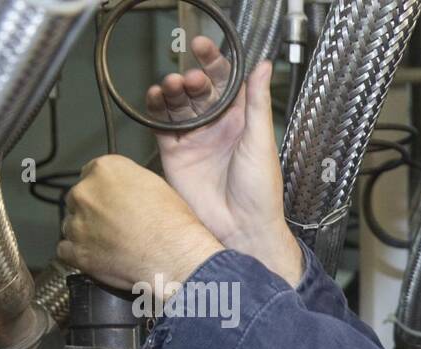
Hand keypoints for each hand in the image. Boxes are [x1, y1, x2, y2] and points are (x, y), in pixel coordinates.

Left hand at [58, 155, 223, 293]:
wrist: (176, 258)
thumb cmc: (174, 226)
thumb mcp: (157, 186)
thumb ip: (129, 182)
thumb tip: (122, 191)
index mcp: (106, 170)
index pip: (92, 173)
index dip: (105, 191)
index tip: (114, 201)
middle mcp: (86, 192)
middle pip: (79, 199)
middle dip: (94, 211)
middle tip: (118, 226)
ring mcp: (77, 223)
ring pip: (72, 225)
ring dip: (87, 233)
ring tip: (114, 244)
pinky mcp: (77, 251)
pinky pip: (66, 250)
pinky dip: (80, 254)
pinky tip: (101, 257)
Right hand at [146, 35, 301, 285]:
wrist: (241, 229)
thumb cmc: (260, 191)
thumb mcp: (261, 141)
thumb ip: (257, 102)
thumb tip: (264, 66)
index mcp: (241, 121)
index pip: (226, 82)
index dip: (214, 62)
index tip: (202, 47)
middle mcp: (217, 127)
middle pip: (198, 90)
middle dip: (192, 78)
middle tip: (191, 79)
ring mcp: (195, 139)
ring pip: (177, 104)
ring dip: (172, 90)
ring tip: (172, 86)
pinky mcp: (175, 154)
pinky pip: (161, 125)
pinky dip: (156, 109)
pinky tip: (155, 98)